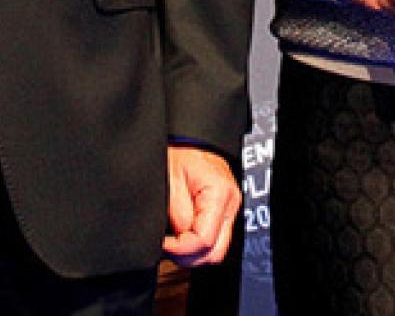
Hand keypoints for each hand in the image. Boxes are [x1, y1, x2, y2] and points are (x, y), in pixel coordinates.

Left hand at [162, 144, 240, 266]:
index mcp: (220, 194)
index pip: (204, 240)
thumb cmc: (181, 150)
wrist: (191, 136)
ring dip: (194, 253)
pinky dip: (198, 243)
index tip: (163, 244)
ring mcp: (230, 209)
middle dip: (189, 257)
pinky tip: (182, 235)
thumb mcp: (170, 180)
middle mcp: (231, 204)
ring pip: (217, 250)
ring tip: (173, 241)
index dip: (180, 249)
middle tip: (167, 247)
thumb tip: (178, 241)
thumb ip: (177, 214)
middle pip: (215, 253)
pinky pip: (214, 238)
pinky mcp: (224, 212)